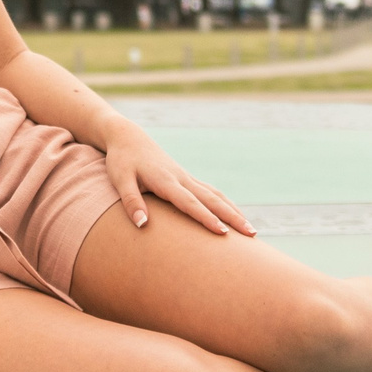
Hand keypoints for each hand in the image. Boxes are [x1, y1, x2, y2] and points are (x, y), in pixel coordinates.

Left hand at [99, 122, 254, 237]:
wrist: (128, 137)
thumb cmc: (121, 160)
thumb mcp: (119, 180)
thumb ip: (131, 202)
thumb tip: (142, 225)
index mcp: (166, 181)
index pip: (189, 203)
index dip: (206, 218)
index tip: (222, 232)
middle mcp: (181, 178)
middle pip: (211, 200)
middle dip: (232, 217)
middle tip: (252, 234)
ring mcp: (186, 177)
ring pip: (216, 195)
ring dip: (234, 211)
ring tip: (251, 229)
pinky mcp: (186, 178)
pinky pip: (210, 191)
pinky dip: (225, 203)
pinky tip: (234, 214)